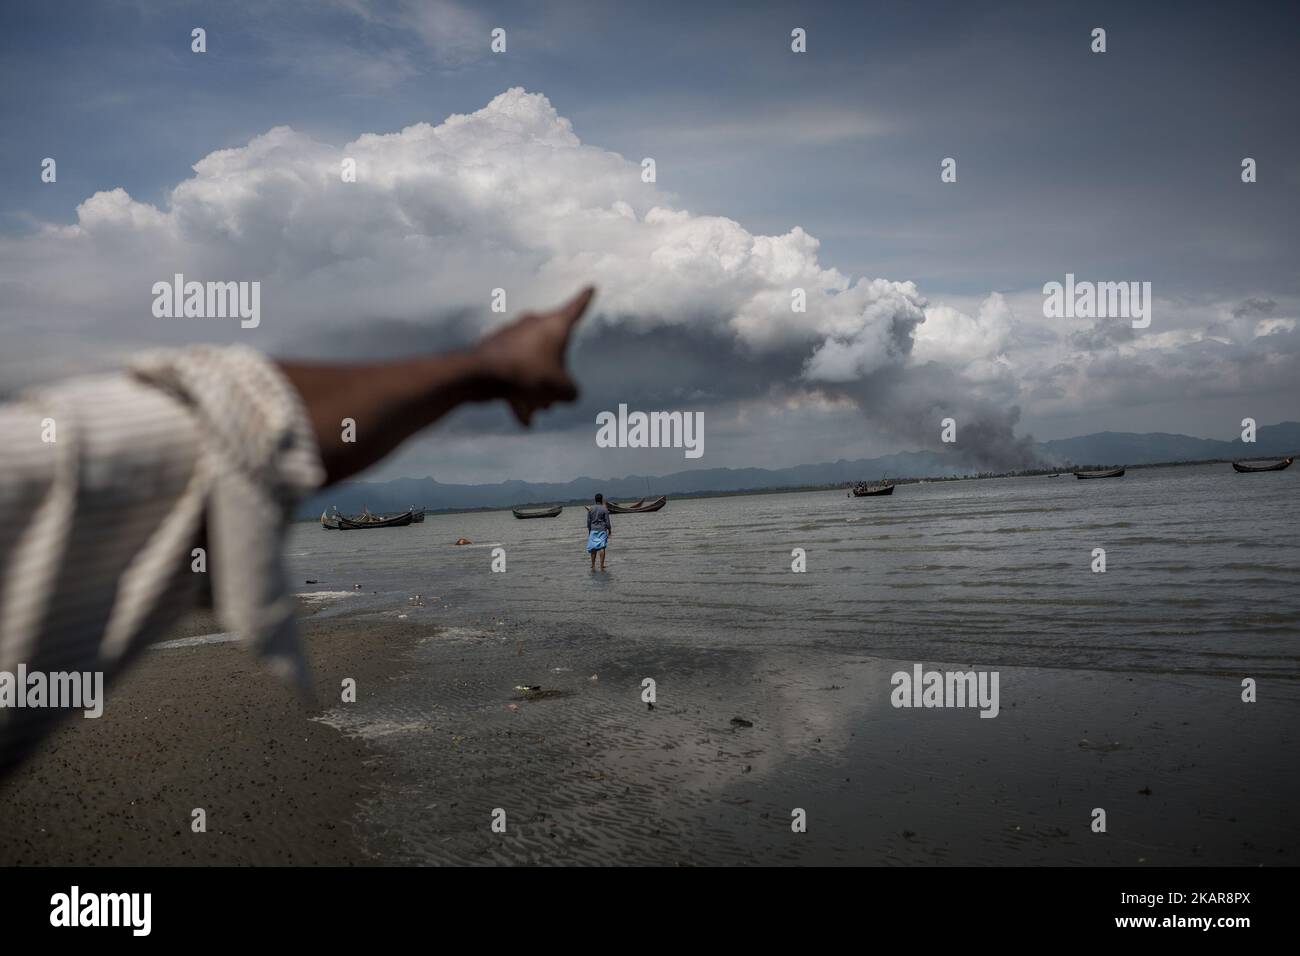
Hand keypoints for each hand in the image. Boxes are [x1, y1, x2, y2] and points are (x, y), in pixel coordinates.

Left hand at [476, 286, 594, 425]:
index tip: (591, 287)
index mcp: (554, 325)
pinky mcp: (494, 347)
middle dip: (554, 377)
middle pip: (553, 351)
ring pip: (532, 364)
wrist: (481, 375)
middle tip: (551, 402)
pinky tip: (518, 415)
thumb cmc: (528, 375)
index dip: (586, 299)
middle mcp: (533, 323)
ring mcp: (512, 333)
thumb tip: (567, 392)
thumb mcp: (561, 389)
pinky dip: (517, 390)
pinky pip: (513, 370)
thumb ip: (572, 391)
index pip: (576, 308)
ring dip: (535, 388)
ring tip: (534, 412)